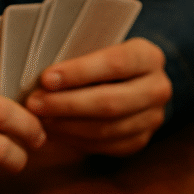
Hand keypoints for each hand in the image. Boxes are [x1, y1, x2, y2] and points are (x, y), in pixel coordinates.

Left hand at [25, 38, 171, 155]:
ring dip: (68, 126)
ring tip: (40, 120)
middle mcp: (158, 88)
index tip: (45, 79)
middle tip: (35, 104)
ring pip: (107, 129)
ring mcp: (153, 118)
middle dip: (68, 105)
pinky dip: (77, 140)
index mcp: (149, 56)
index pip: (115, 64)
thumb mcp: (100, 47)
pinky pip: (106, 146)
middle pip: (111, 103)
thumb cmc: (104, 59)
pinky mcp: (141, 140)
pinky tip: (56, 132)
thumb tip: (41, 79)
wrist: (133, 80)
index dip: (79, 73)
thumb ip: (80, 56)